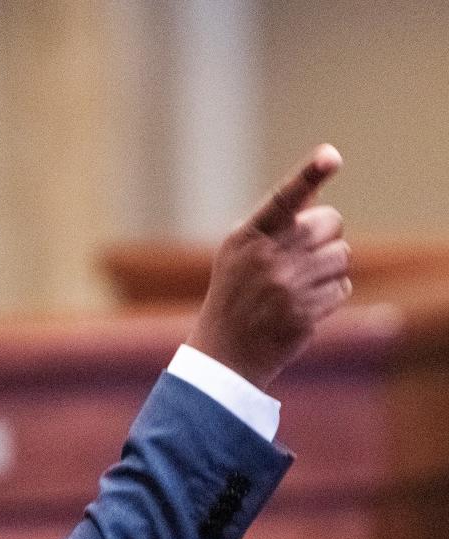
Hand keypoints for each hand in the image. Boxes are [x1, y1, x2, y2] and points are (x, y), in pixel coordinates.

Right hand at [187, 143, 350, 389]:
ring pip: (341, 254)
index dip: (308, 175)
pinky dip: (330, 294)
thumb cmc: (233, 296)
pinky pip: (342, 286)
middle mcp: (265, 258)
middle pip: (329, 222)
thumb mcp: (238, 255)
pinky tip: (304, 305)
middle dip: (325, 235)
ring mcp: (286, 286)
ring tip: (300, 284)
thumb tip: (317, 197)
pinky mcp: (305, 311)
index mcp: (245, 237)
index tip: (331, 155)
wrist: (224, 354)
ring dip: (329, 267)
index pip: (283, 199)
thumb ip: (273, 225)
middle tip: (305, 254)